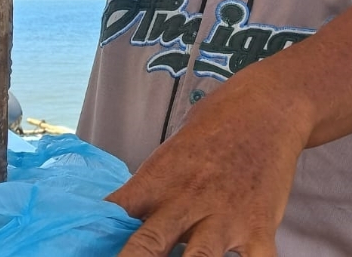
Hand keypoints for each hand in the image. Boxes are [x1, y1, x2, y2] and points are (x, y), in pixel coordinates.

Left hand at [106, 61, 307, 256]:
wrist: (266, 107)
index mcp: (157, 182)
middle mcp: (185, 201)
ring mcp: (223, 217)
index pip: (115, 213)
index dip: (96, 234)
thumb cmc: (215, 127)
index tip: (85, 244)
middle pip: (147, 245)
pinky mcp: (258, 227)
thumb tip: (122, 217)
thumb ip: (151, 189)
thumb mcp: (172, 153)